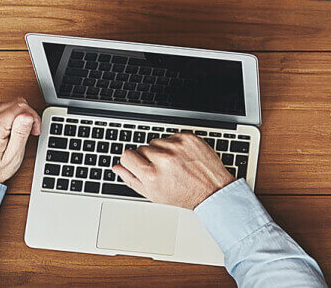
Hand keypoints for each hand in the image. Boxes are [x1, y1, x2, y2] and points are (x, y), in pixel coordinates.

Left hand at [0, 98, 40, 183]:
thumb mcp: (14, 156)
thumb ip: (21, 133)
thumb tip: (27, 114)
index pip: (20, 107)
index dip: (32, 117)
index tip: (34, 130)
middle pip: (16, 103)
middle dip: (26, 116)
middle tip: (27, 132)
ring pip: (10, 103)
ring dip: (17, 116)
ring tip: (15, 132)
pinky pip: (2, 105)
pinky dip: (8, 115)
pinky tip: (7, 128)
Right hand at [113, 132, 235, 208]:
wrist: (213, 189)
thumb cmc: (185, 195)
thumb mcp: (154, 195)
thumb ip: (132, 180)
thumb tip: (117, 168)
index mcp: (152, 175)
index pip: (127, 156)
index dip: (131, 161)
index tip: (138, 164)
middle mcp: (164, 159)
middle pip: (141, 148)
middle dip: (148, 158)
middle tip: (161, 169)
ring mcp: (177, 147)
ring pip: (156, 141)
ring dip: (161, 150)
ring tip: (173, 164)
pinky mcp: (188, 138)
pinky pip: (171, 136)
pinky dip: (175, 145)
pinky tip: (182, 157)